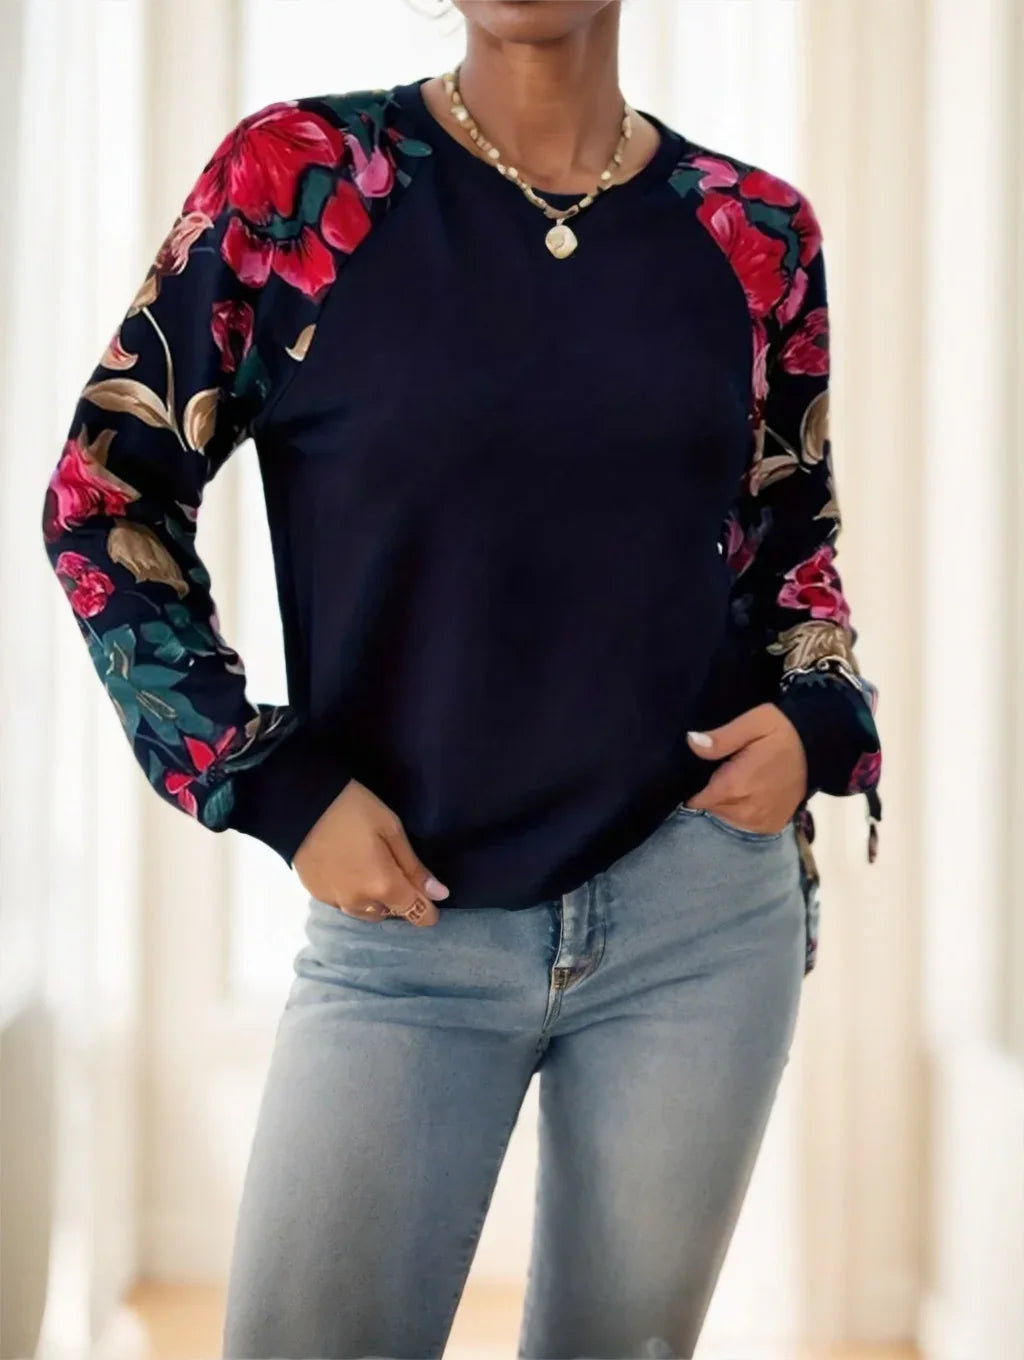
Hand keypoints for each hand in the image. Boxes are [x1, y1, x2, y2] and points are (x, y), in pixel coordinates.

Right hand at [292, 779, 449, 925]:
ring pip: (366, 912)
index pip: (416, 914)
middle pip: (391, 913)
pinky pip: (345, 904)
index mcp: (383, 886)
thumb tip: (439, 894)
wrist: (300, 804)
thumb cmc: (353, 809)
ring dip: (376, 900)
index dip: (428, 908)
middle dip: (400, 899)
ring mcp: (335, 901)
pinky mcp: (317, 894)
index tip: (431, 894)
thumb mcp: (391, 829)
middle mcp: (359, 902)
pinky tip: (351, 870)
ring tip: (373, 870)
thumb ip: (414, 867)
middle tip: (397, 868)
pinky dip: (354, 893)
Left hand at [684, 703, 807, 833]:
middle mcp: (746, 810)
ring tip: (736, 779)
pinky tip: (748, 792)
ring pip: (725, 816)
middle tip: (723, 769)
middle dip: (710, 791)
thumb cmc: (783, 731)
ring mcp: (760, 821)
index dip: (695, 785)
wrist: (819, 747)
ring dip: (725, 802)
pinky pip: (743, 823)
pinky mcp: (772, 825)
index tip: (701, 771)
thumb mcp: (753, 723)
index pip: (697, 799)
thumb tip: (692, 743)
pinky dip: (741, 811)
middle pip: (711, 808)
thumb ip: (721, 738)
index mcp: (736, 785)